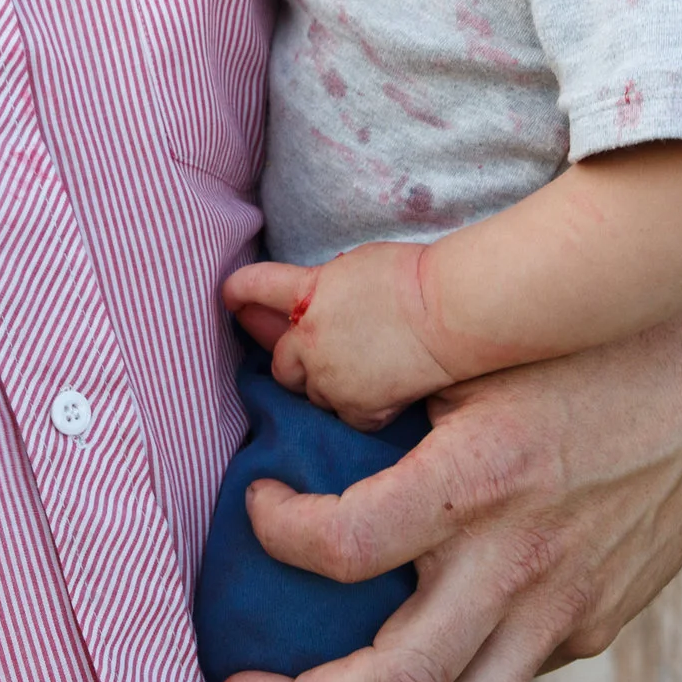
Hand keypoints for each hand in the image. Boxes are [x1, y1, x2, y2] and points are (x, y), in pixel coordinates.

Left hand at [214, 253, 681, 681]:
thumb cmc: (586, 334)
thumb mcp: (479, 342)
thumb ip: (386, 380)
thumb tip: (283, 374)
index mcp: (481, 475)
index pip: (344, 544)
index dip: (278, 535)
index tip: (259, 508)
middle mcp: (522, 559)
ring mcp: (565, 605)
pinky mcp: (594, 624)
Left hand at [223, 244, 454, 430]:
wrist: (450, 310)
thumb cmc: (416, 277)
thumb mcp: (356, 266)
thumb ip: (325, 287)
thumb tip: (312, 300)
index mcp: (309, 292)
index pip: (256, 288)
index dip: (240, 293)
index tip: (230, 298)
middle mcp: (310, 337)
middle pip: (280, 361)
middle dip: (295, 361)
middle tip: (323, 356)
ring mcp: (330, 377)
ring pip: (311, 393)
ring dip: (327, 385)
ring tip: (366, 370)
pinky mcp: (356, 407)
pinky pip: (346, 416)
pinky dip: (361, 409)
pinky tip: (387, 392)